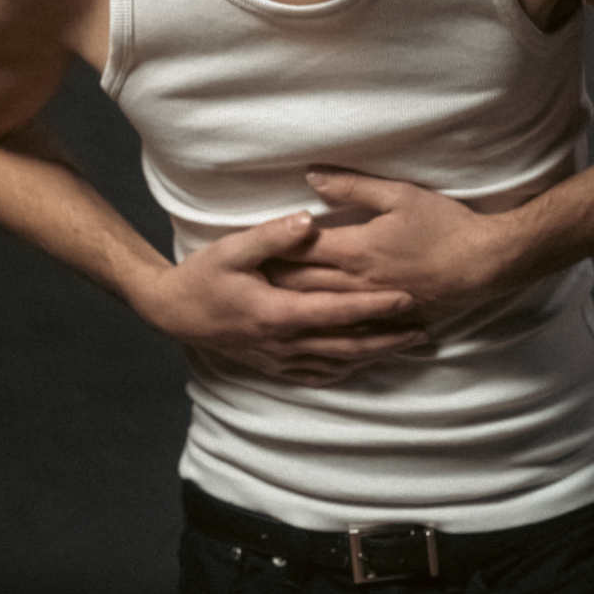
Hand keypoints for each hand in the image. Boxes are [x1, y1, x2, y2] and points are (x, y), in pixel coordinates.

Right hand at [133, 210, 424, 386]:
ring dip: (372, 355)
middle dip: (387, 337)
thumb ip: (272, 235)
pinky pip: (315, 374)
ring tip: (404, 345)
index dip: (375, 306)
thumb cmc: (202, 277)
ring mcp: (278, 359)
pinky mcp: (271, 366)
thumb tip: (309, 220)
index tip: (407, 298)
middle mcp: (284, 343)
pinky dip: (343, 369)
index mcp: (278, 313)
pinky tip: (359, 364)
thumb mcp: (232, 249)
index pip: (338, 312)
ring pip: (336, 363)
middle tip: (422, 329)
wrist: (171, 314)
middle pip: (347, 346)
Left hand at [262, 170, 517, 325]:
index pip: (301, 250)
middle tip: (241, 282)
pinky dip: (326, 337)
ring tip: (264, 311)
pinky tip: (311, 341)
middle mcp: (358, 284)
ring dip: (292, 312)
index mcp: (356, 250)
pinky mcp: (391, 322)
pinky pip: (350, 335)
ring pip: (322, 314)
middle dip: (272, 283)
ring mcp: (374, 307)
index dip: (272, 249)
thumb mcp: (399, 194)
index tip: (245, 249)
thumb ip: (352, 186)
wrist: (487, 263)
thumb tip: (312, 176)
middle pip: (303, 286)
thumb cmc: (445, 225)